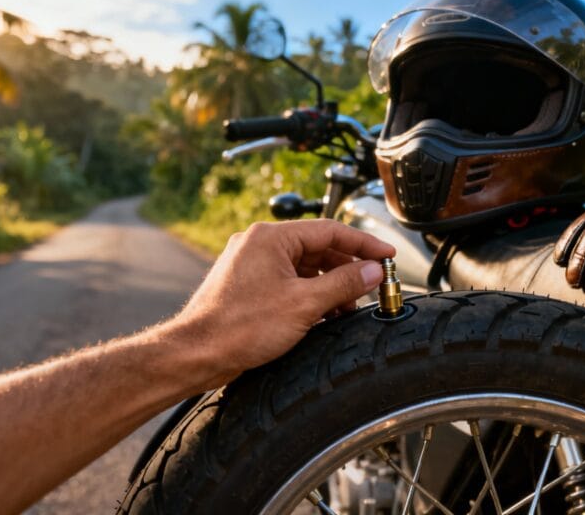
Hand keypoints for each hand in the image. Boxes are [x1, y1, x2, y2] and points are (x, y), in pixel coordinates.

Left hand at [167, 219, 394, 384]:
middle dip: (347, 270)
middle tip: (373, 286)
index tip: (387, 255)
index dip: (364, 244)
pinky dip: (310, 295)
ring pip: (304, 267)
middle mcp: (258, 244)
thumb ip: (343, 283)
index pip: (330, 230)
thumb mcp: (304, 304)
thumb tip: (373, 271)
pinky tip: (324, 316)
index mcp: (270, 237)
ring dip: (329, 286)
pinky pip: (289, 282)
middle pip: (318, 248)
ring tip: (349, 308)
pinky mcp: (247, 286)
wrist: (196, 354)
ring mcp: (251, 265)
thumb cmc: (238, 327)